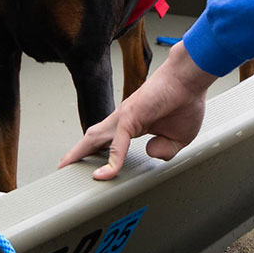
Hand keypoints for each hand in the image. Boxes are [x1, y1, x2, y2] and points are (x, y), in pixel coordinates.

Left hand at [60, 43, 219, 179]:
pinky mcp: (131, 116)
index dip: (98, 154)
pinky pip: (119, 143)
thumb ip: (164, 151)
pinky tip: (106, 173)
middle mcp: (123, 120)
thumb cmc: (186, 101)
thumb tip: (148, 153)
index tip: (91, 168)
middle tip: (62, 168)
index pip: (108, 142)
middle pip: (93, 139)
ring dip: (79, 153)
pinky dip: (112, 160)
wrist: (191, 78)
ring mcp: (124, 117)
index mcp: (133, 124)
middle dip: (77, 154)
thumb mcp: (178, 139)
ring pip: (96, 139)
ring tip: (65, 167)